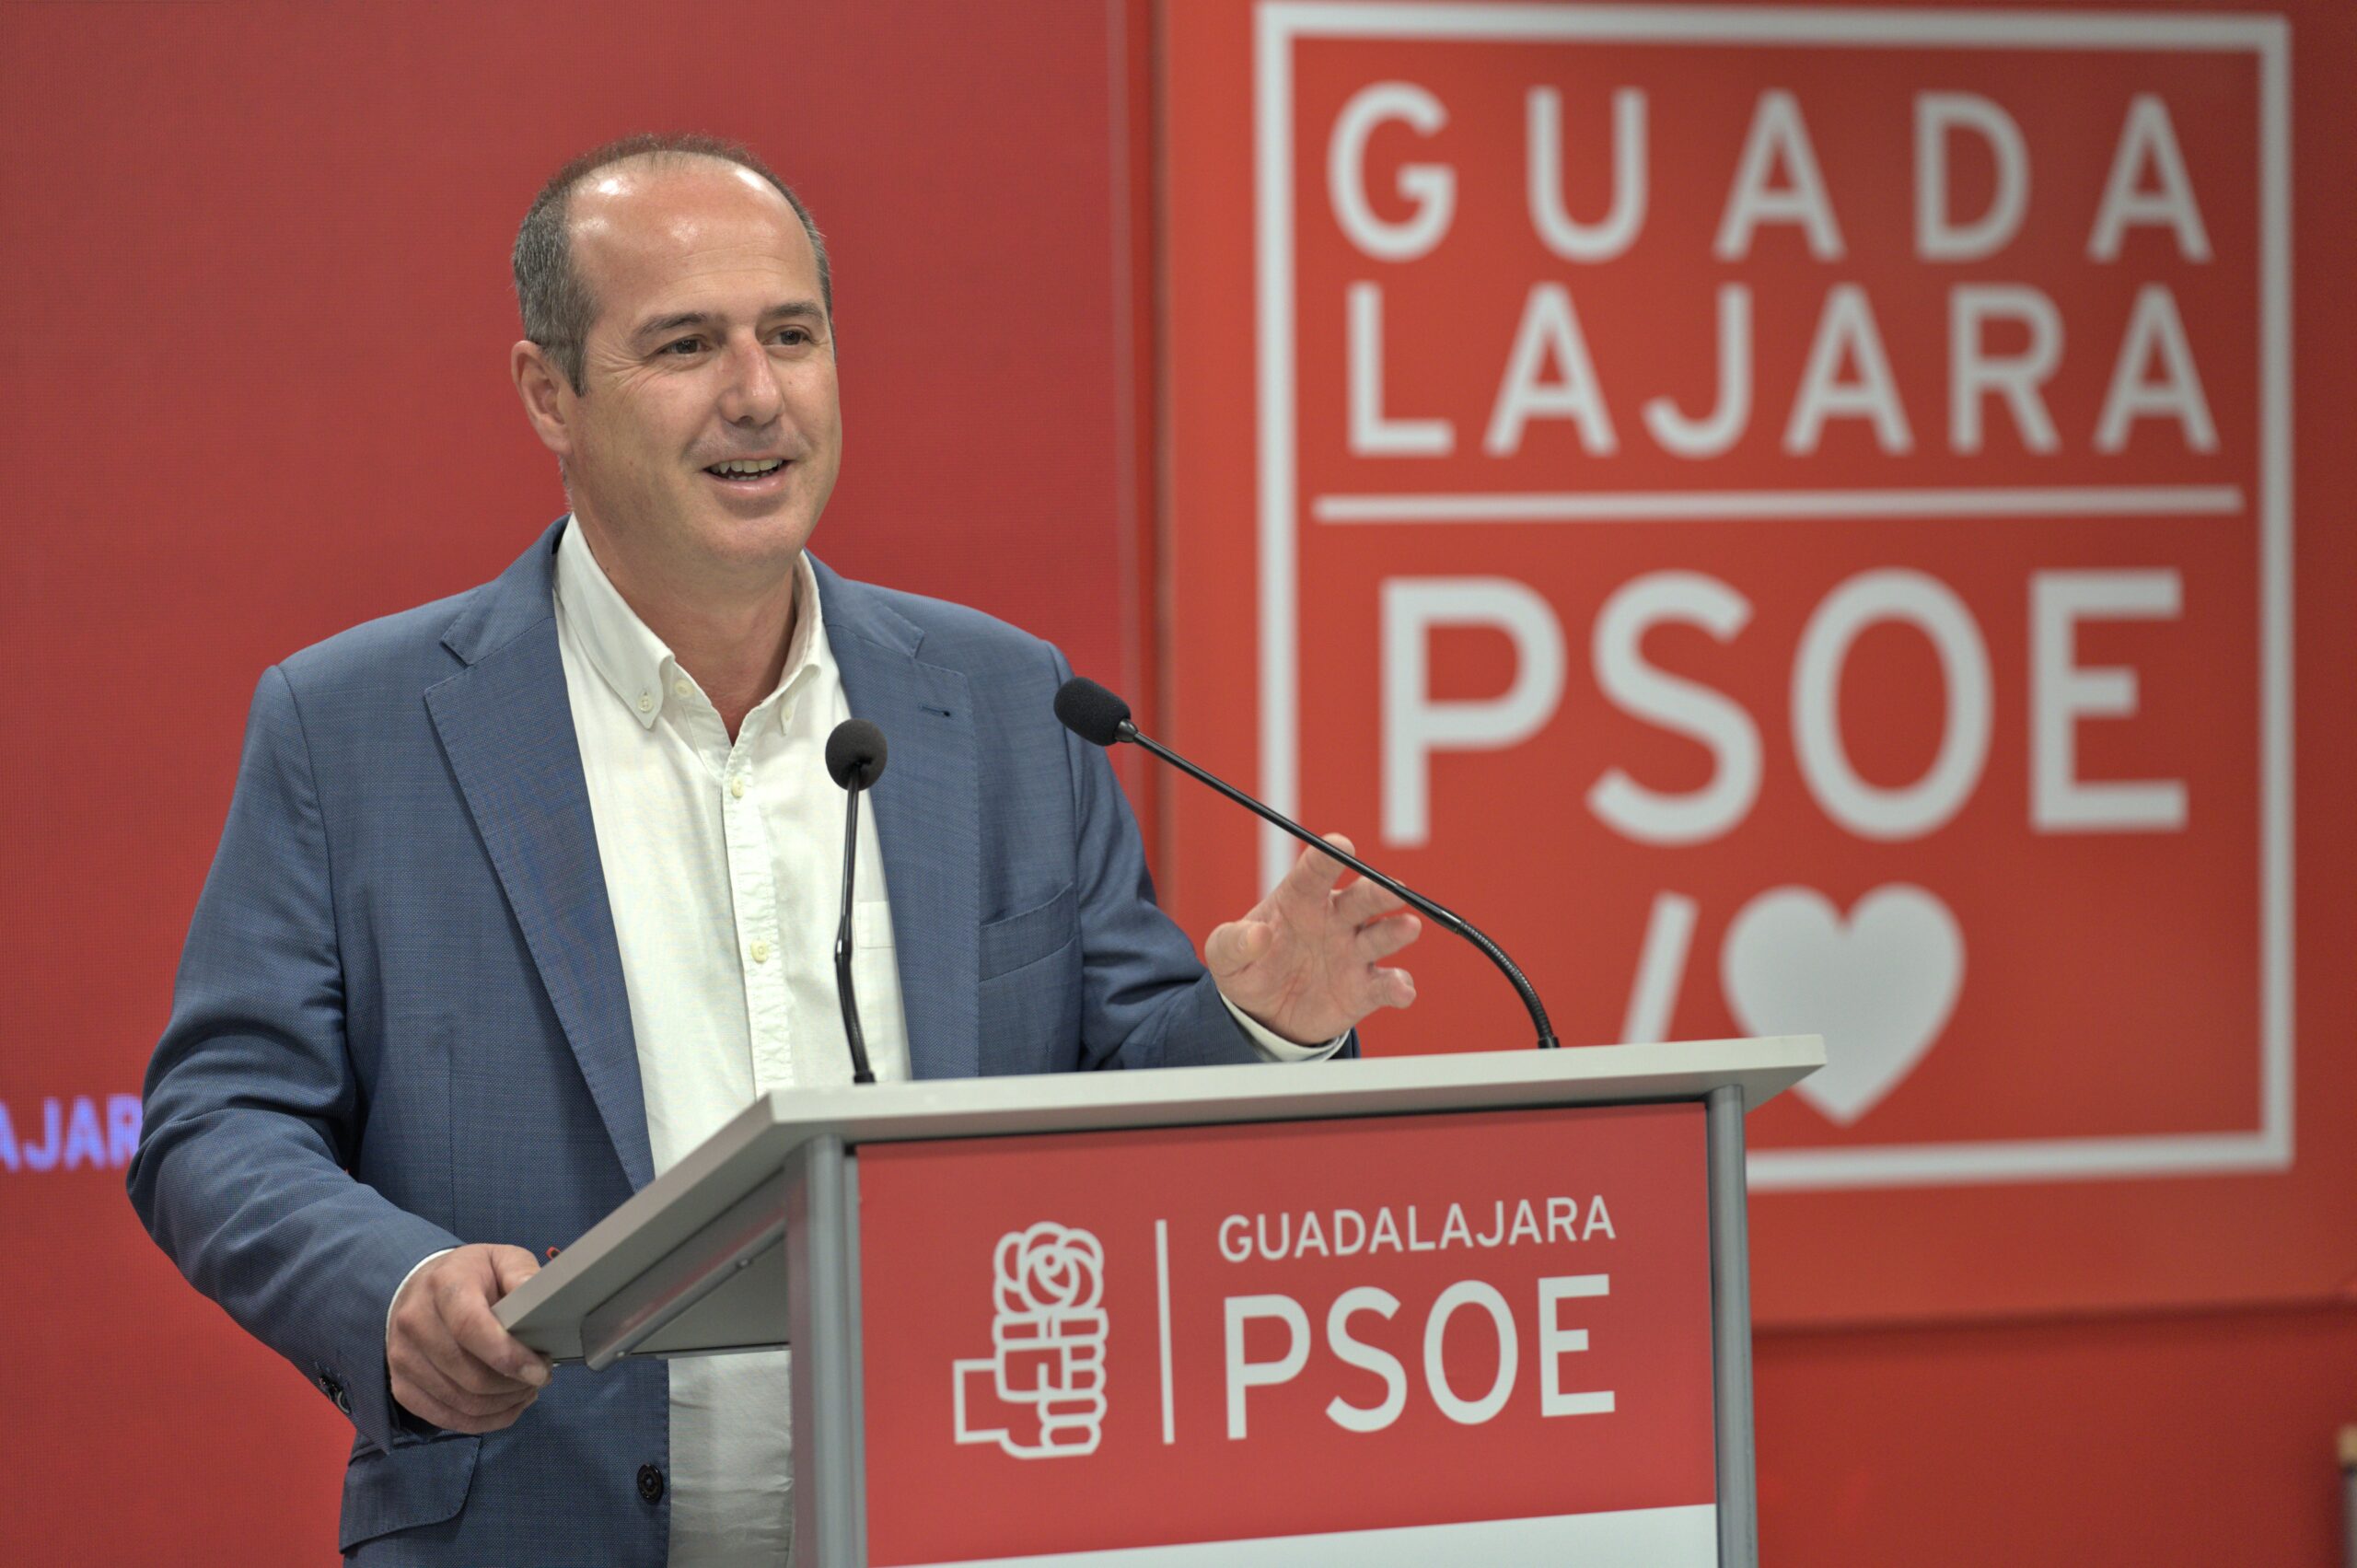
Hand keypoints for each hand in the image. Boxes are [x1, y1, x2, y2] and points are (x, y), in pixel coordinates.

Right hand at [387, 1244, 552, 1432]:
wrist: (420, 1288)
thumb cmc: (471, 1276)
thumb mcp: (502, 1260)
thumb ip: (523, 1275)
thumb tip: (543, 1299)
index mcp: (444, 1284)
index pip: (471, 1328)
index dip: (508, 1356)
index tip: (539, 1371)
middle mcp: (415, 1322)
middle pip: (468, 1374)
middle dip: (513, 1385)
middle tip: (540, 1378)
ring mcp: (402, 1358)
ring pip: (460, 1402)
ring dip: (502, 1405)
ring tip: (526, 1390)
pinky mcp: (401, 1386)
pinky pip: (445, 1419)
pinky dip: (483, 1421)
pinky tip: (505, 1406)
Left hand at [1204, 834, 1420, 1044]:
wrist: (1264, 1014)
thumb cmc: (1248, 968)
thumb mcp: (1225, 957)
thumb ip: (1234, 943)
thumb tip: (1256, 934)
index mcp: (1301, 900)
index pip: (1315, 872)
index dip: (1328, 857)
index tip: (1340, 845)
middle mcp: (1335, 920)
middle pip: (1362, 898)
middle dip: (1379, 891)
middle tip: (1395, 888)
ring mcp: (1354, 953)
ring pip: (1383, 935)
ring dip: (1396, 931)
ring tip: (1408, 927)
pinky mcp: (1365, 988)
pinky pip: (1387, 984)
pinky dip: (1398, 986)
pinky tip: (1401, 992)